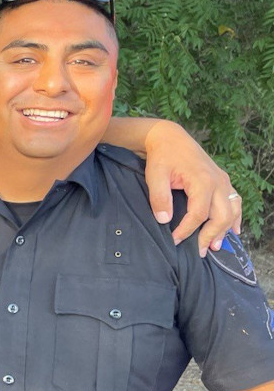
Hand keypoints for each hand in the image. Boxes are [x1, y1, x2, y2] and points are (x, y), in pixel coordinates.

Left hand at [143, 122, 242, 255]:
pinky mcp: (223, 181)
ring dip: (225, 229)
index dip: (187, 230)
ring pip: (232, 210)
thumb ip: (159, 198)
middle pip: (221, 215)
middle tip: (198, 252)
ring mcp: (223, 181)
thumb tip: (164, 220)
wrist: (170, 138)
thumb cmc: (162, 157)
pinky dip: (235, 218)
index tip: (174, 240)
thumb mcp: (155, 176)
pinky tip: (233, 231)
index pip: (199, 214)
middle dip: (210, 235)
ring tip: (214, 246)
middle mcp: (218, 182)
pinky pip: (235, 202)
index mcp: (202, 181)